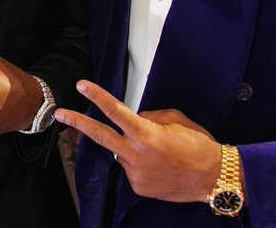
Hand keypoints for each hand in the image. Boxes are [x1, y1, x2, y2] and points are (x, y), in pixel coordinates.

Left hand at [54, 80, 223, 202]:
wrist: (215, 178)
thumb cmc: (200, 147)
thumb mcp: (176, 120)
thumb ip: (149, 116)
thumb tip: (135, 118)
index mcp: (146, 134)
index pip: (115, 110)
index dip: (96, 96)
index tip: (82, 86)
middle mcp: (136, 154)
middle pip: (99, 135)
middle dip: (77, 123)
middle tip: (60, 114)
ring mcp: (135, 173)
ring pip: (121, 153)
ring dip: (130, 148)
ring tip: (157, 151)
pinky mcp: (138, 187)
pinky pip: (131, 169)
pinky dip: (139, 163)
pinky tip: (158, 165)